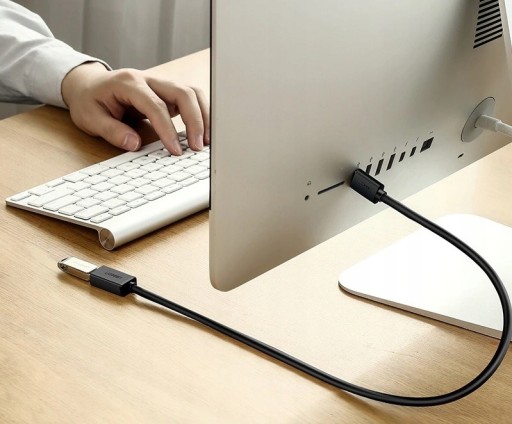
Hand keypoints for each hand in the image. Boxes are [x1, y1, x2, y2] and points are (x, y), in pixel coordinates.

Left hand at [61, 62, 208, 154]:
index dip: (168, 129)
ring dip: (203, 116)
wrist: (88, 86)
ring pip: (191, 93)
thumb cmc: (90, 101)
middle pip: (182, 93)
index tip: (175, 150)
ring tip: (205, 141)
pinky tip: (202, 133)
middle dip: (195, 120)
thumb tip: (134, 144)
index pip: (156, 105)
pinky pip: (191, 99)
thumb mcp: (90, 118)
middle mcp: (149, 79)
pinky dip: (201, 114)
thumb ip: (112, 131)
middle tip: (197, 147)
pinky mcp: (168, 93)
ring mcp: (161, 84)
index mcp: (129, 83)